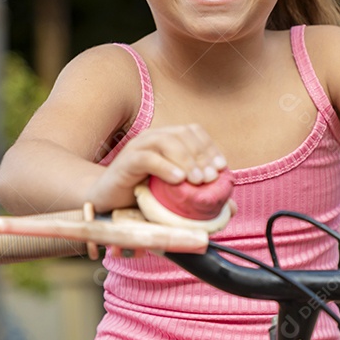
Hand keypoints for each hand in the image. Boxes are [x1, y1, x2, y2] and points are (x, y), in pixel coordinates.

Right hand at [84, 124, 227, 212]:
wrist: (107, 204)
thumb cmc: (143, 198)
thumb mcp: (176, 198)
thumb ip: (202, 199)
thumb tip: (232, 208)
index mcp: (167, 139)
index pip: (193, 131)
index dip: (210, 147)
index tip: (222, 168)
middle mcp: (153, 138)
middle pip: (183, 134)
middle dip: (201, 154)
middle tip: (211, 178)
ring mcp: (138, 147)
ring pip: (166, 141)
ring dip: (187, 160)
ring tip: (198, 180)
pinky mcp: (125, 162)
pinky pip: (147, 158)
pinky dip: (165, 167)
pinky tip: (178, 180)